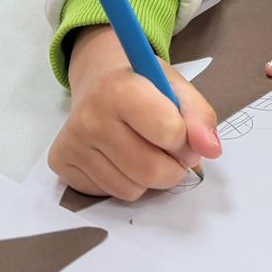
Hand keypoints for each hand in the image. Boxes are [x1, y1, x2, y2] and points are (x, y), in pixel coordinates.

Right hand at [48, 25, 221, 200]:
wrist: (99, 78)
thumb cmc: (144, 83)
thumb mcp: (177, 87)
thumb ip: (200, 116)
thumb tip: (210, 150)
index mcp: (120, 88)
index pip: (169, 132)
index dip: (185, 138)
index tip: (182, 130)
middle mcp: (89, 116)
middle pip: (150, 170)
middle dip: (172, 167)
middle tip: (170, 150)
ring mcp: (72, 143)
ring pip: (131, 189)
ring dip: (149, 178)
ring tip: (143, 149)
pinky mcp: (61, 164)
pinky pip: (109, 193)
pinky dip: (125, 181)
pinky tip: (119, 155)